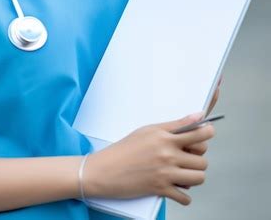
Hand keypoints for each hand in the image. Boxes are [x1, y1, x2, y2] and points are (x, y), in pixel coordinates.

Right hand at [83, 113, 214, 205]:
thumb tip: (198, 117)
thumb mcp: (148, 130)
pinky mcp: (161, 189)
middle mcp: (167, 154)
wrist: (106, 170)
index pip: (198, 134)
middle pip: (202, 159)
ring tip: (184, 173)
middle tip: (188, 158)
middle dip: (198, 160)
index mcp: (164, 136)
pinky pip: (186, 197)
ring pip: (198, 178)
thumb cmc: (126, 148)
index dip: (208, 133)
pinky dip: (184, 196)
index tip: (208, 132)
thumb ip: (174, 126)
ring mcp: (165, 173)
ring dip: (194, 177)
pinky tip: (176, 188)